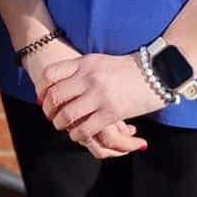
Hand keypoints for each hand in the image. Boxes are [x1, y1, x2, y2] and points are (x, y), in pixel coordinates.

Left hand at [25, 41, 143, 159]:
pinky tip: (78, 134)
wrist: (155, 72)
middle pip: (55, 96)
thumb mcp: (97, 62)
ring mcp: (99, 96)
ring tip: (62, 125)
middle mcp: (88, 78)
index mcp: (84, 63)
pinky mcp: (111, 112)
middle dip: (48, 110)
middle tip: (50, 115)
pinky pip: (85, 129)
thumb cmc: (124, 68)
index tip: (41, 97)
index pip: (50, 74)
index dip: (41, 88)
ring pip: (67, 115)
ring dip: (60, 124)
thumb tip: (56, 85)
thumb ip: (78, 71)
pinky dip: (77, 135)